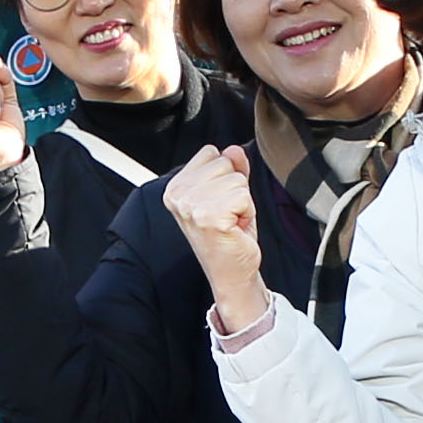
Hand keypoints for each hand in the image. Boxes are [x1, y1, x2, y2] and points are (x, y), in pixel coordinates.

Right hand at [166, 144, 268, 328]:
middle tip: (228, 214)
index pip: (211, 152)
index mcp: (176, 187)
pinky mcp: (208, 216)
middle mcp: (178, 195)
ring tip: (231, 221)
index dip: (224, 176)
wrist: (231, 272)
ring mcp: (191, 206)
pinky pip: (243, 195)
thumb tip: (234, 150)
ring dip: (242, 201)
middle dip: (234, 188)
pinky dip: (247, 211)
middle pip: (225, 163)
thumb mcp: (229, 194)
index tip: (220, 202)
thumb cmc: (228, 237)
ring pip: (236, 179)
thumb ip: (231, 168)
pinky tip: (235, 227)